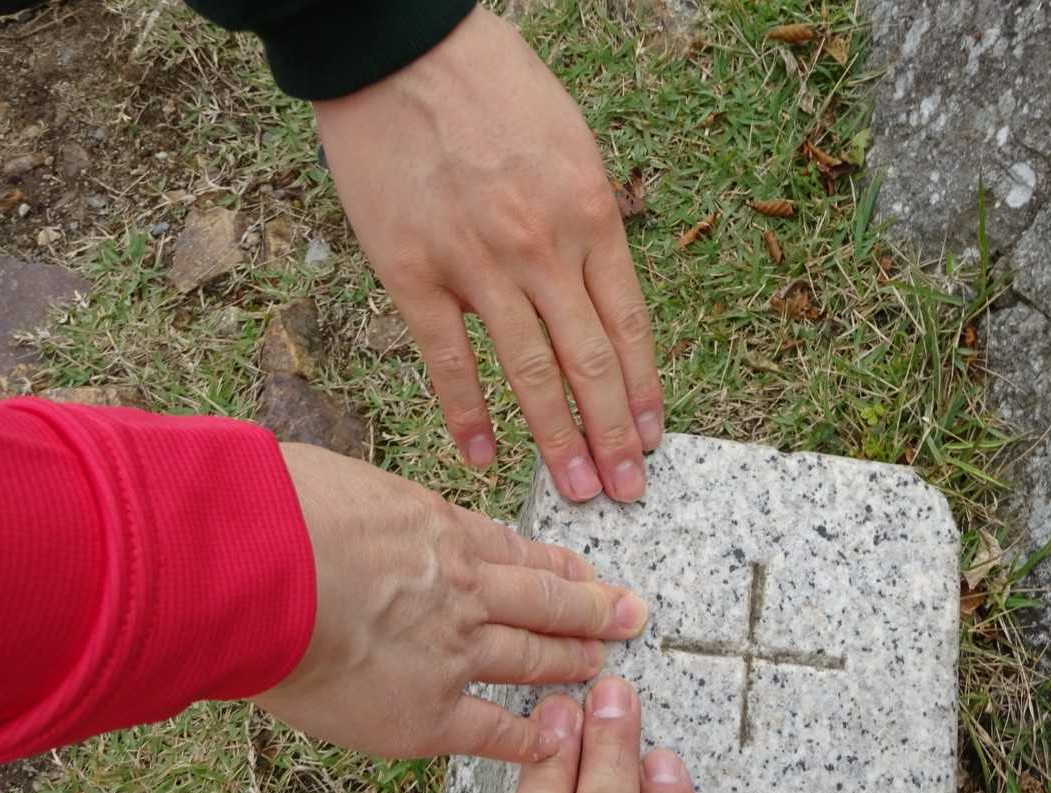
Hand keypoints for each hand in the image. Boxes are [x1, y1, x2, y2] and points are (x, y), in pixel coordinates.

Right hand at [254, 444, 648, 760]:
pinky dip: (530, 739)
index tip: (583, 573)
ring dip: (573, 662)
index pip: (514, 552)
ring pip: (533, 657)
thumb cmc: (277, 514)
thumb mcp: (340, 482)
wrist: (260, 569)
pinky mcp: (428, 714)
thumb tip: (348, 511)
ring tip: (602, 666)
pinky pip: (494, 731)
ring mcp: (454, 652)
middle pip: (545, 601)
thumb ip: (367, 507)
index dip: (555, 565)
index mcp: (442, 530)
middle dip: (594, 609)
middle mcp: (464, 590)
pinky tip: (556, 740)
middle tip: (630, 614)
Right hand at [314, 7, 663, 503]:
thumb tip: (601, 292)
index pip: (630, 327)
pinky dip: (468, 416)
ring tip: (577, 490)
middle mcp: (543, 249)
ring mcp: (477, 265)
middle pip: (590, 364)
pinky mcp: (413, 272)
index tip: (653, 438)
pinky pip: (448, 360)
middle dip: (613, 436)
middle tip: (627, 489)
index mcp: (591, 215)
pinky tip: (486, 458)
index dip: (644, 391)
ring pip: (530, 374)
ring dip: (557, 440)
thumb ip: (590, 222)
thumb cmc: (490, 86)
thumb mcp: (571, 145)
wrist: (397, 45)